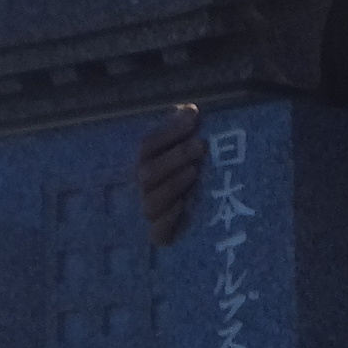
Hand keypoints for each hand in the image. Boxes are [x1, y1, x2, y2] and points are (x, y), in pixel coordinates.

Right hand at [136, 104, 204, 246]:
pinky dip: (168, 219)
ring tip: (195, 172)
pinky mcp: (161, 237)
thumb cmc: (193, 178)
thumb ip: (184, 131)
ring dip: (173, 183)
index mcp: (148, 163)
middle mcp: (145, 187)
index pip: (148, 145)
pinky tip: (183, 205)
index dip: (169, 131)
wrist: (202, 222)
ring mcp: (151, 212)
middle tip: (201, 146)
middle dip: (174, 157)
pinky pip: (157, 232)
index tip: (194, 116)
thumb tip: (189, 111)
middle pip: (147, 172)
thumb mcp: (190, 153)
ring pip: (151, 200)